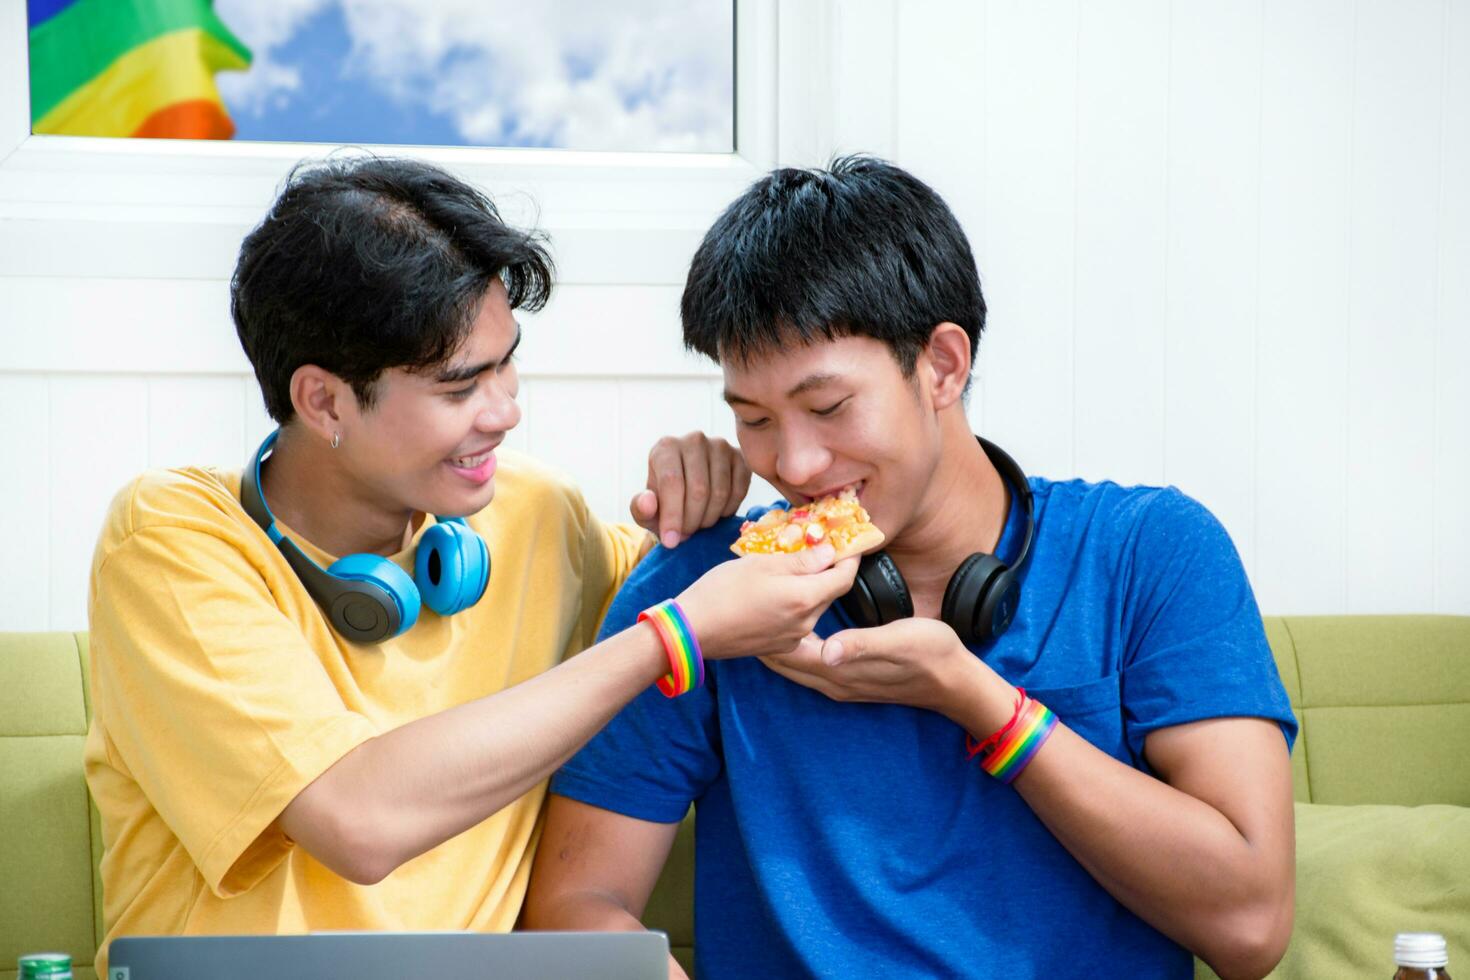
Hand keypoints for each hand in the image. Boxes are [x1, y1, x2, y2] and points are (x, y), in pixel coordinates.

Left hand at [631, 432, 751, 548]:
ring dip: (709, 518)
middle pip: (699, 489)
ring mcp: (720, 446)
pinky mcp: (740, 457)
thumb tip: (648, 503)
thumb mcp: (647, 510)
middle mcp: (694, 440)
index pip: (672, 482)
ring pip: (720, 492)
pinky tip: (716, 513)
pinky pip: (739, 491)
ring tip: (698, 524)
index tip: (671, 541)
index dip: (672, 515)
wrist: (689, 492)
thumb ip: (640, 509)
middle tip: (686, 534)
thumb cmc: (664, 502)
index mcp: (666, 447)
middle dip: (692, 521)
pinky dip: (728, 511)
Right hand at [674, 545, 858, 659]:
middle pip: (829, 592)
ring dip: (809, 587)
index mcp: (805, 598)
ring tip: (787, 570)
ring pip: (813, 606)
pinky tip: (773, 594)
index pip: (844, 578)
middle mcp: (805, 622)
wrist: (692, 630)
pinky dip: (794, 604)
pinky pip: (797, 621)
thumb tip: (829, 552)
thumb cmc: (722, 591)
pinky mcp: (779, 646)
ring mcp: (793, 638)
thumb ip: (801, 559)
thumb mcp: (762, 563)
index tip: (849, 543)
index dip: (850, 558)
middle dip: (827, 571)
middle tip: (814, 549)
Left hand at [759, 618, 1012, 722]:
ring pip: (795, 665)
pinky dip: (796, 648)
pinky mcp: (849, 678)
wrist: (954, 681)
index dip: (766, 632)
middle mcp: (833, 681)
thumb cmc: (930, 654)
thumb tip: (826, 649)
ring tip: (761, 616)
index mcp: (839, 670)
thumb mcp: (899, 641)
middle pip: (784, 662)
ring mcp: (841, 683)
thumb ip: (861, 644)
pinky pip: (810, 664)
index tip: (748, 606)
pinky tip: (796, 629)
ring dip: (777, 644)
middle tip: (746, 607)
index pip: (788, 654)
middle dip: (764, 638)